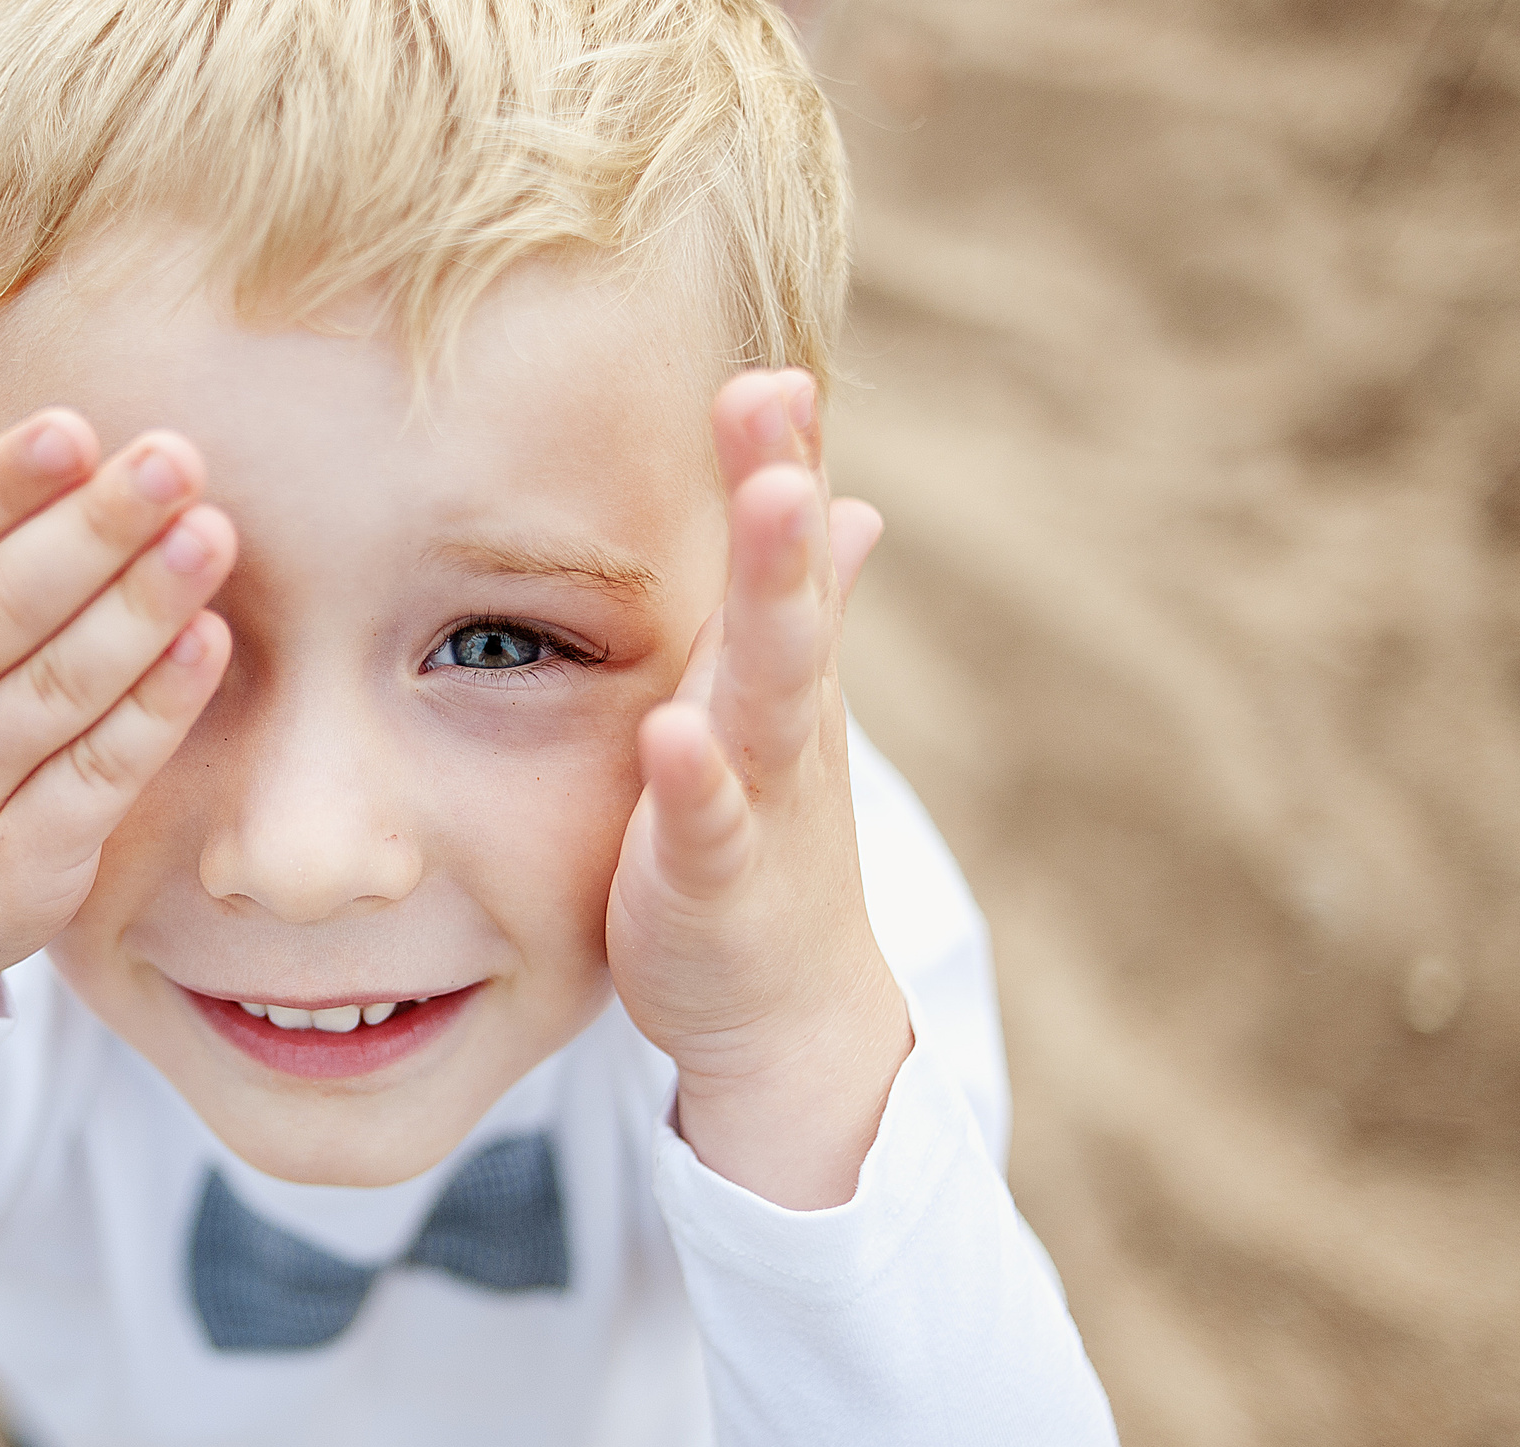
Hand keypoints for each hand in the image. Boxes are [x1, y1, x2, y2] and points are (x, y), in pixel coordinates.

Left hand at [604, 370, 911, 1208]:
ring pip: (771, 693)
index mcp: (778, 675)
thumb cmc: (768, 846)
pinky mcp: (716, 883)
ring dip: (776, 602)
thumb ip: (803, 608)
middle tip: (770, 393)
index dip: (782, 455)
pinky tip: (674, 730)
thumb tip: (845, 497)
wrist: (783, 1011)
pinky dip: (698, 781)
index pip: (784, 550)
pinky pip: (710, 827)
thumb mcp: (776, 714)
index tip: (766, 363)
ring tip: (779, 507)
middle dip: (784, 496)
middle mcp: (781, 723)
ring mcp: (759, 801)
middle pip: (789, 596)